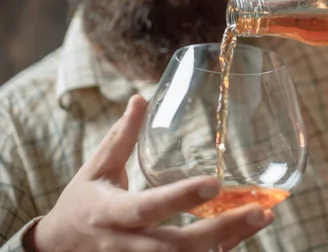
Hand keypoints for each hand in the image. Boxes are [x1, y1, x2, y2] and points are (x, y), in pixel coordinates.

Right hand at [23, 95, 273, 251]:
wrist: (58, 248)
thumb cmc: (82, 202)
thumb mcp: (96, 168)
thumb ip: (120, 137)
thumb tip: (140, 98)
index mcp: (111, 212)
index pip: (148, 207)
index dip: (180, 197)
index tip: (214, 183)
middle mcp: (126, 244)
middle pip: (177, 247)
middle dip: (221, 231)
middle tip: (259, 212)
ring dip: (227, 243)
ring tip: (261, 219)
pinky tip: (241, 235)